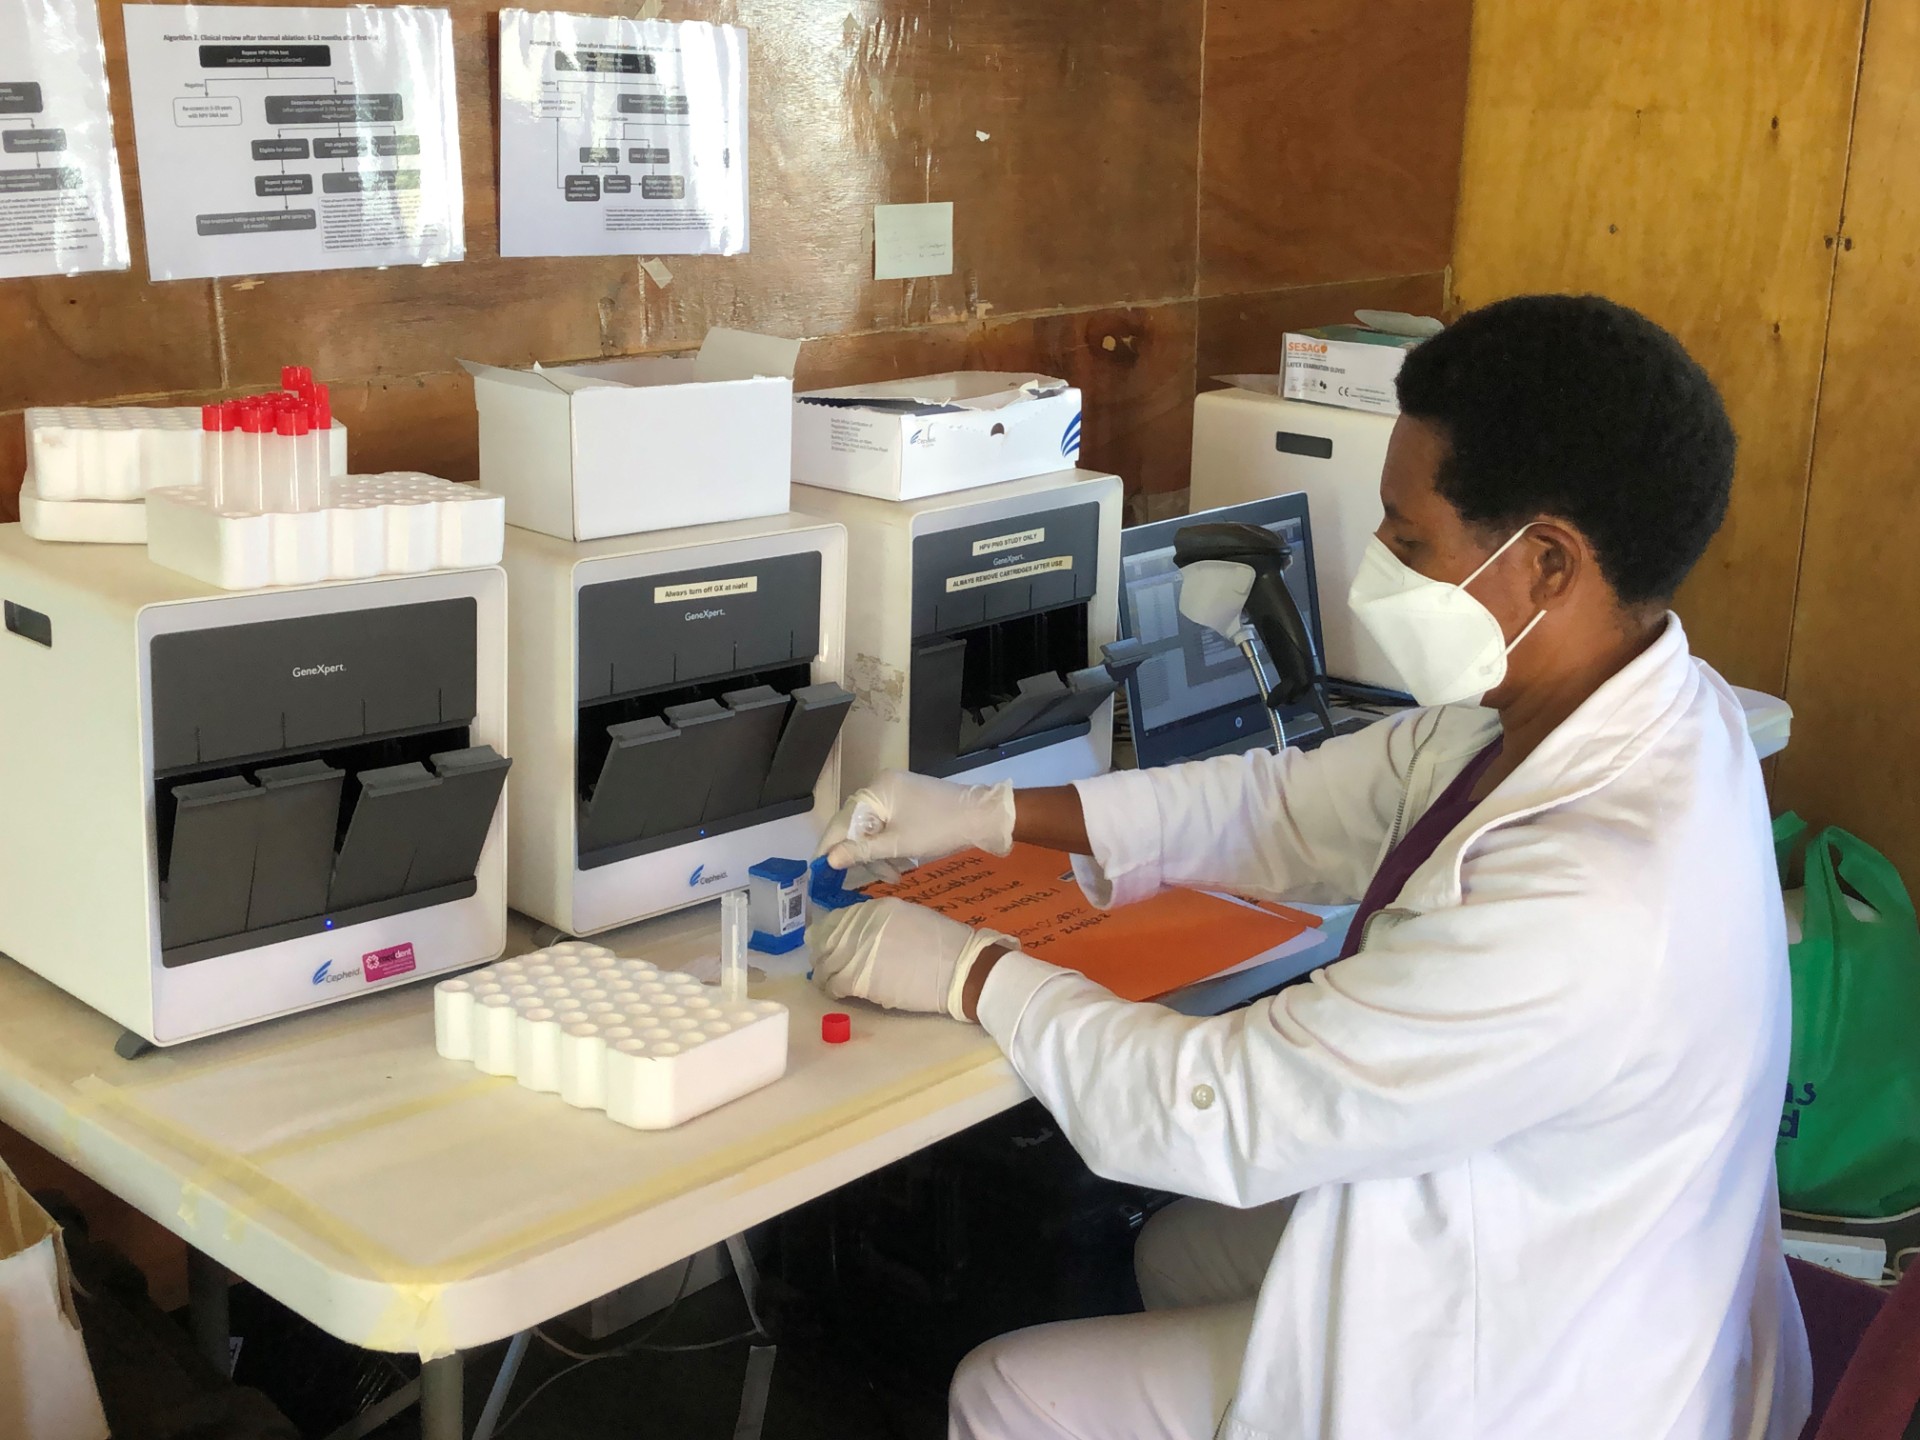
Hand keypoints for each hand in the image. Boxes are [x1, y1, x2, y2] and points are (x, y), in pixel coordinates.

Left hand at [807, 897, 1016, 1020]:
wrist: (962, 969)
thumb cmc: (945, 944)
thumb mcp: (911, 918)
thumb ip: (882, 923)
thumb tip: (860, 934)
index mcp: (877, 909)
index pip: (839, 919)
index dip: (830, 933)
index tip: (829, 944)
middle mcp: (864, 926)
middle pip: (827, 939)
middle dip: (823, 952)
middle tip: (824, 963)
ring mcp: (860, 951)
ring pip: (827, 962)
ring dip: (825, 972)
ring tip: (829, 980)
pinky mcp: (861, 979)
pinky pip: (836, 983)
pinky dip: (833, 988)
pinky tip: (838, 992)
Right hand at [814, 770, 1014, 880]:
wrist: (984, 817)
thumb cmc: (939, 828)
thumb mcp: (898, 844)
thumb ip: (861, 851)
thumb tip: (829, 860)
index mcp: (876, 790)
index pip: (842, 821)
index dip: (830, 847)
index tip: (819, 872)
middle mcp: (882, 786)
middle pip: (858, 826)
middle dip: (864, 855)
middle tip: (871, 881)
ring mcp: (897, 793)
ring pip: (874, 829)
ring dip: (880, 854)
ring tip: (894, 876)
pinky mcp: (909, 802)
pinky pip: (889, 825)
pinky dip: (891, 845)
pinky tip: (900, 864)